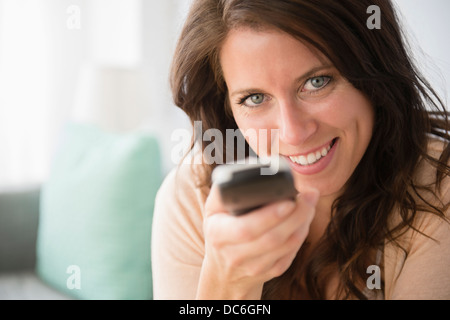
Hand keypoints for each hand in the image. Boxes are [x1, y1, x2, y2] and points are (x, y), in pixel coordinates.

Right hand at [196, 185, 318, 299]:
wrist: (222, 269)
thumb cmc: (220, 228)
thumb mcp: (213, 208)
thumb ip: (224, 190)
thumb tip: (251, 171)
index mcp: (218, 235)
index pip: (246, 229)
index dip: (270, 216)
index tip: (289, 201)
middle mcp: (234, 255)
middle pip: (272, 238)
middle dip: (296, 216)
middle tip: (309, 196)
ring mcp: (253, 267)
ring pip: (285, 247)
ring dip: (302, 224)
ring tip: (310, 204)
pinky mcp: (269, 273)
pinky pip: (290, 255)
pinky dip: (301, 236)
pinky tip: (304, 220)